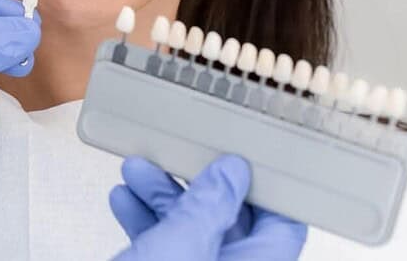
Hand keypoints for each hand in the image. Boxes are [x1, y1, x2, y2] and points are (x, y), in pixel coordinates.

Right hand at [109, 155, 307, 260]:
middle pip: (232, 226)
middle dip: (197, 187)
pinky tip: (123, 202)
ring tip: (136, 173)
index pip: (283, 226)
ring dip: (163, 200)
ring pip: (194, 237)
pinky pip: (167, 252)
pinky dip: (147, 225)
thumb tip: (232, 174)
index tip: (241, 155)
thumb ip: (210, 206)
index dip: (264, 187)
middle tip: (177, 156)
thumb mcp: (181, 246)